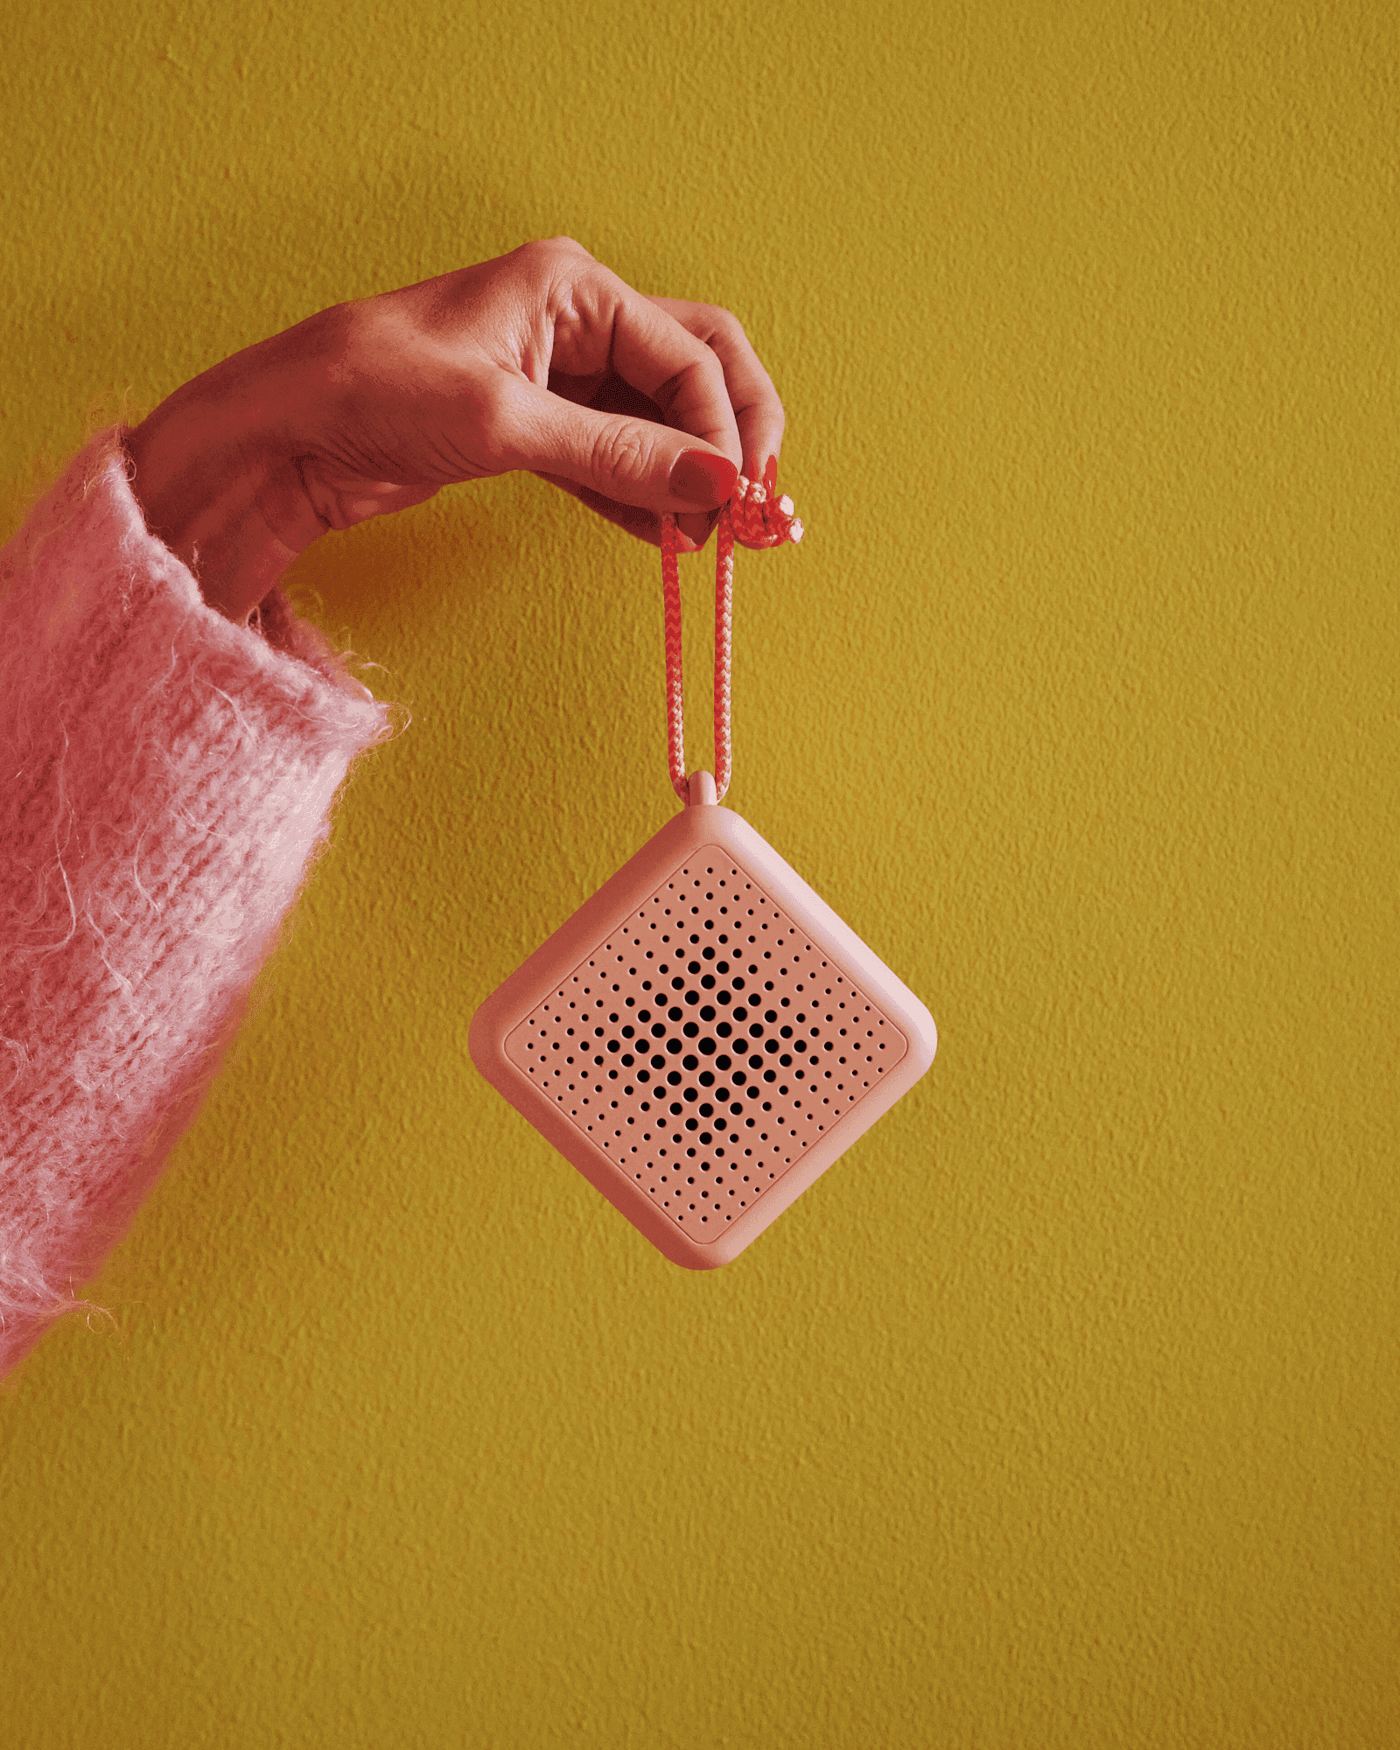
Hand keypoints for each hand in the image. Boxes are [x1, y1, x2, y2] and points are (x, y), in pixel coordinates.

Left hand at [125, 238, 786, 622]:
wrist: (287, 432)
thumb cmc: (377, 391)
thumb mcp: (507, 424)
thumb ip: (619, 454)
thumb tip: (715, 484)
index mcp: (575, 286)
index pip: (691, 352)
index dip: (725, 429)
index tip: (736, 499)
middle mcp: (577, 319)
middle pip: (694, 371)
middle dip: (729, 438)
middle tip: (751, 509)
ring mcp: (558, 374)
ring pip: (659, 420)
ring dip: (689, 474)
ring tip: (713, 538)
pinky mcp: (535, 426)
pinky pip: (615, 458)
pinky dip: (644, 496)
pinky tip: (666, 537)